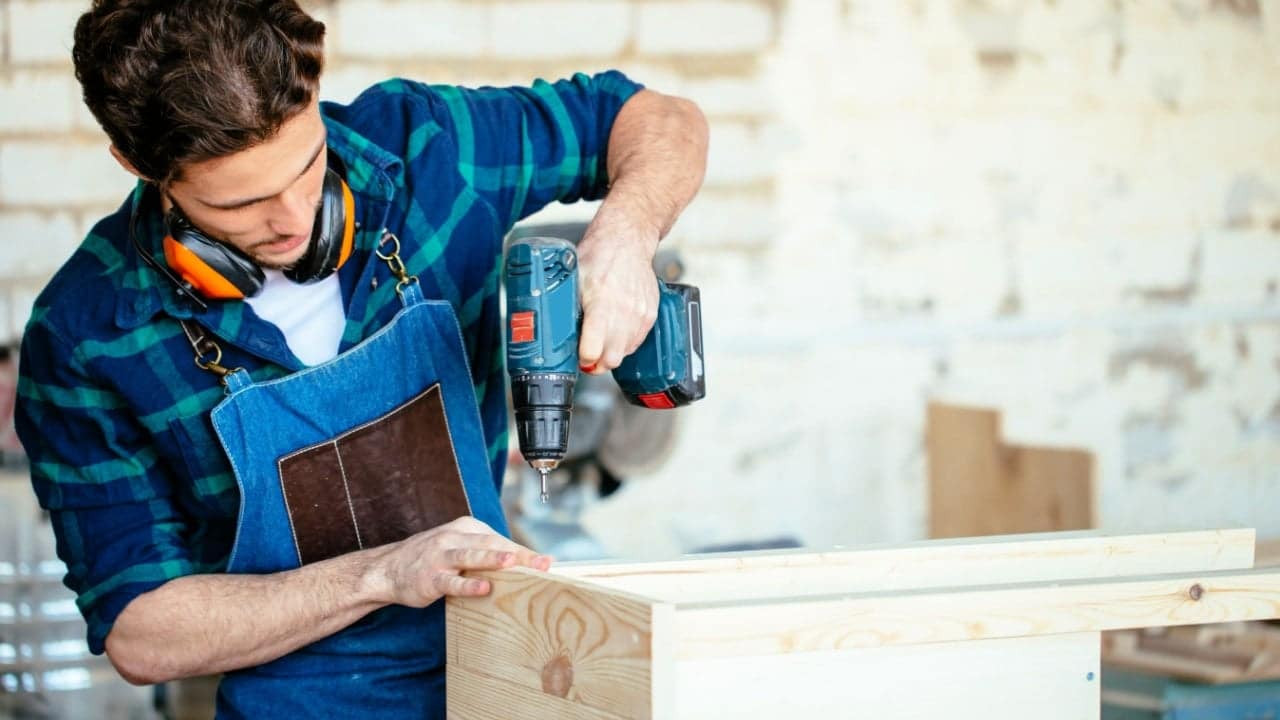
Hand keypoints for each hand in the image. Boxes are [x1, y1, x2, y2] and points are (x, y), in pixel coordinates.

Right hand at [369, 516, 550, 606]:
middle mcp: (454, 538)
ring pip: (471, 556)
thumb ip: (484, 552)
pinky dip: (467, 584)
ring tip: (513, 563)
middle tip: (542, 564)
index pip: (499, 539)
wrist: (388, 568)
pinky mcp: (430, 578)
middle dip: (518, 554)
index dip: (523, 551)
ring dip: (493, 559)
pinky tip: (484, 588)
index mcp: (465, 528)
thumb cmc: (431, 559)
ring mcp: (441, 557)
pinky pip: (451, 581)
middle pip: (491, 545)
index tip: (545, 562)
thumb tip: (523, 563)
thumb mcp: (457, 546)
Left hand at [576, 204, 660, 373]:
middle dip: (596, 364)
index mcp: (601, 304)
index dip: (582, 358)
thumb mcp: (573, 279)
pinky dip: (624, 343)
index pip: (592, 351)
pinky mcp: (650, 314)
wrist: (628, 240)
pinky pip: (637, 342)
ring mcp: (640, 315)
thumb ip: (565, 306)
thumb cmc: (599, 255)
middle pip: (610, 360)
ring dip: (611, 354)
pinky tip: (614, 333)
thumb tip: (552, 330)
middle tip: (586, 357)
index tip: (576, 355)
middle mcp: (623, 313)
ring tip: (600, 342)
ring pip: (624, 354)